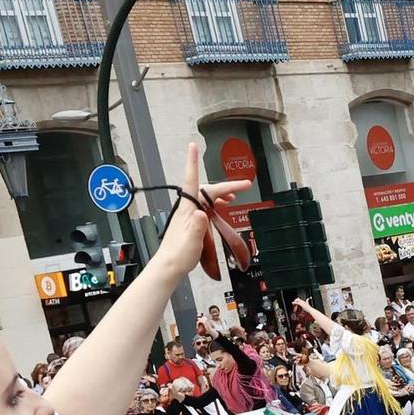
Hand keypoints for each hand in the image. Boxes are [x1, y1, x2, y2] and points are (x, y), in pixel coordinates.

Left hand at [150, 141, 251, 278]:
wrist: (169, 268)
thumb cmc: (179, 255)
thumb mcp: (191, 241)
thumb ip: (197, 226)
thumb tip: (202, 212)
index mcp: (187, 210)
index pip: (191, 181)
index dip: (192, 162)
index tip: (193, 146)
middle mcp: (187, 209)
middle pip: (206, 190)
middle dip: (225, 186)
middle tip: (244, 185)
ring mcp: (188, 216)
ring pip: (206, 198)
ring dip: (221, 195)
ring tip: (235, 196)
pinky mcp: (191, 224)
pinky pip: (205, 208)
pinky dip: (215, 205)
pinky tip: (221, 210)